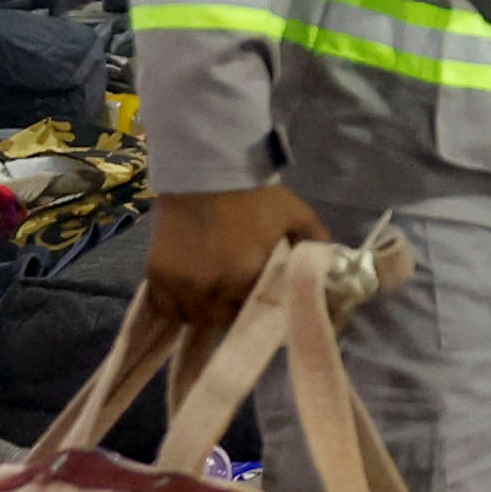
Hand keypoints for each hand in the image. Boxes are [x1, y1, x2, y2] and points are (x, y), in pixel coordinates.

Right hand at [130, 179, 326, 351]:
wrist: (206, 169)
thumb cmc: (255, 195)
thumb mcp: (297, 216)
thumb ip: (318, 246)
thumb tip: (332, 275)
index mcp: (246, 279)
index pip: (256, 318)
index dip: (260, 311)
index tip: (261, 301)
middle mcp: (212, 289)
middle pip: (222, 322)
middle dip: (232, 311)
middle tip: (236, 293)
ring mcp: (181, 284)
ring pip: (194, 318)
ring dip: (204, 309)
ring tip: (212, 290)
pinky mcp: (157, 275)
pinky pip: (165, 307)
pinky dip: (176, 304)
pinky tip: (188, 289)